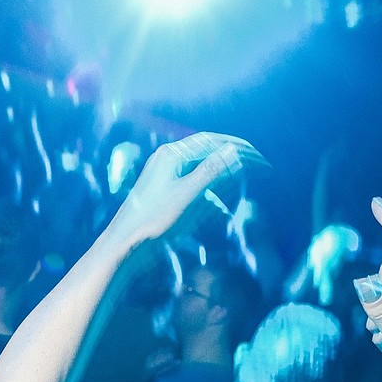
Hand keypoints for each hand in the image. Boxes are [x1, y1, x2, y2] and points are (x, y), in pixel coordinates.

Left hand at [105, 131, 264, 245]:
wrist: (125, 241)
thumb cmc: (153, 218)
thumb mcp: (187, 194)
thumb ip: (210, 170)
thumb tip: (233, 148)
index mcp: (171, 154)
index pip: (210, 140)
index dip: (236, 145)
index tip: (257, 154)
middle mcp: (165, 158)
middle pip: (205, 152)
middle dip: (231, 159)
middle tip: (255, 166)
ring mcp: (162, 172)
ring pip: (199, 168)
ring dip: (219, 177)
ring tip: (237, 186)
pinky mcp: (160, 188)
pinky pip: (190, 182)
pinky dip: (206, 191)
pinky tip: (216, 206)